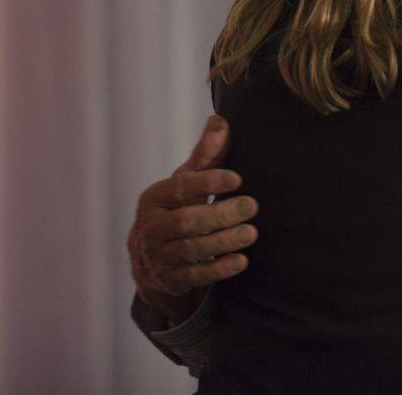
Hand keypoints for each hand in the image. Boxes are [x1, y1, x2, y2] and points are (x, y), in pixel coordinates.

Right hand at [127, 115, 258, 324]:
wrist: (150, 262)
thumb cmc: (176, 210)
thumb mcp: (185, 182)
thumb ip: (205, 156)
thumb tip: (220, 121)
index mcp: (155, 198)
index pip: (180, 187)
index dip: (208, 182)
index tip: (237, 178)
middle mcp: (152, 227)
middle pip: (186, 221)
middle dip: (220, 214)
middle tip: (251, 205)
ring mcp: (159, 257)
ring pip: (191, 249)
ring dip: (223, 241)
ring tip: (251, 233)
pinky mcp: (171, 280)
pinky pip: (195, 276)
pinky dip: (219, 269)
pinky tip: (241, 261)